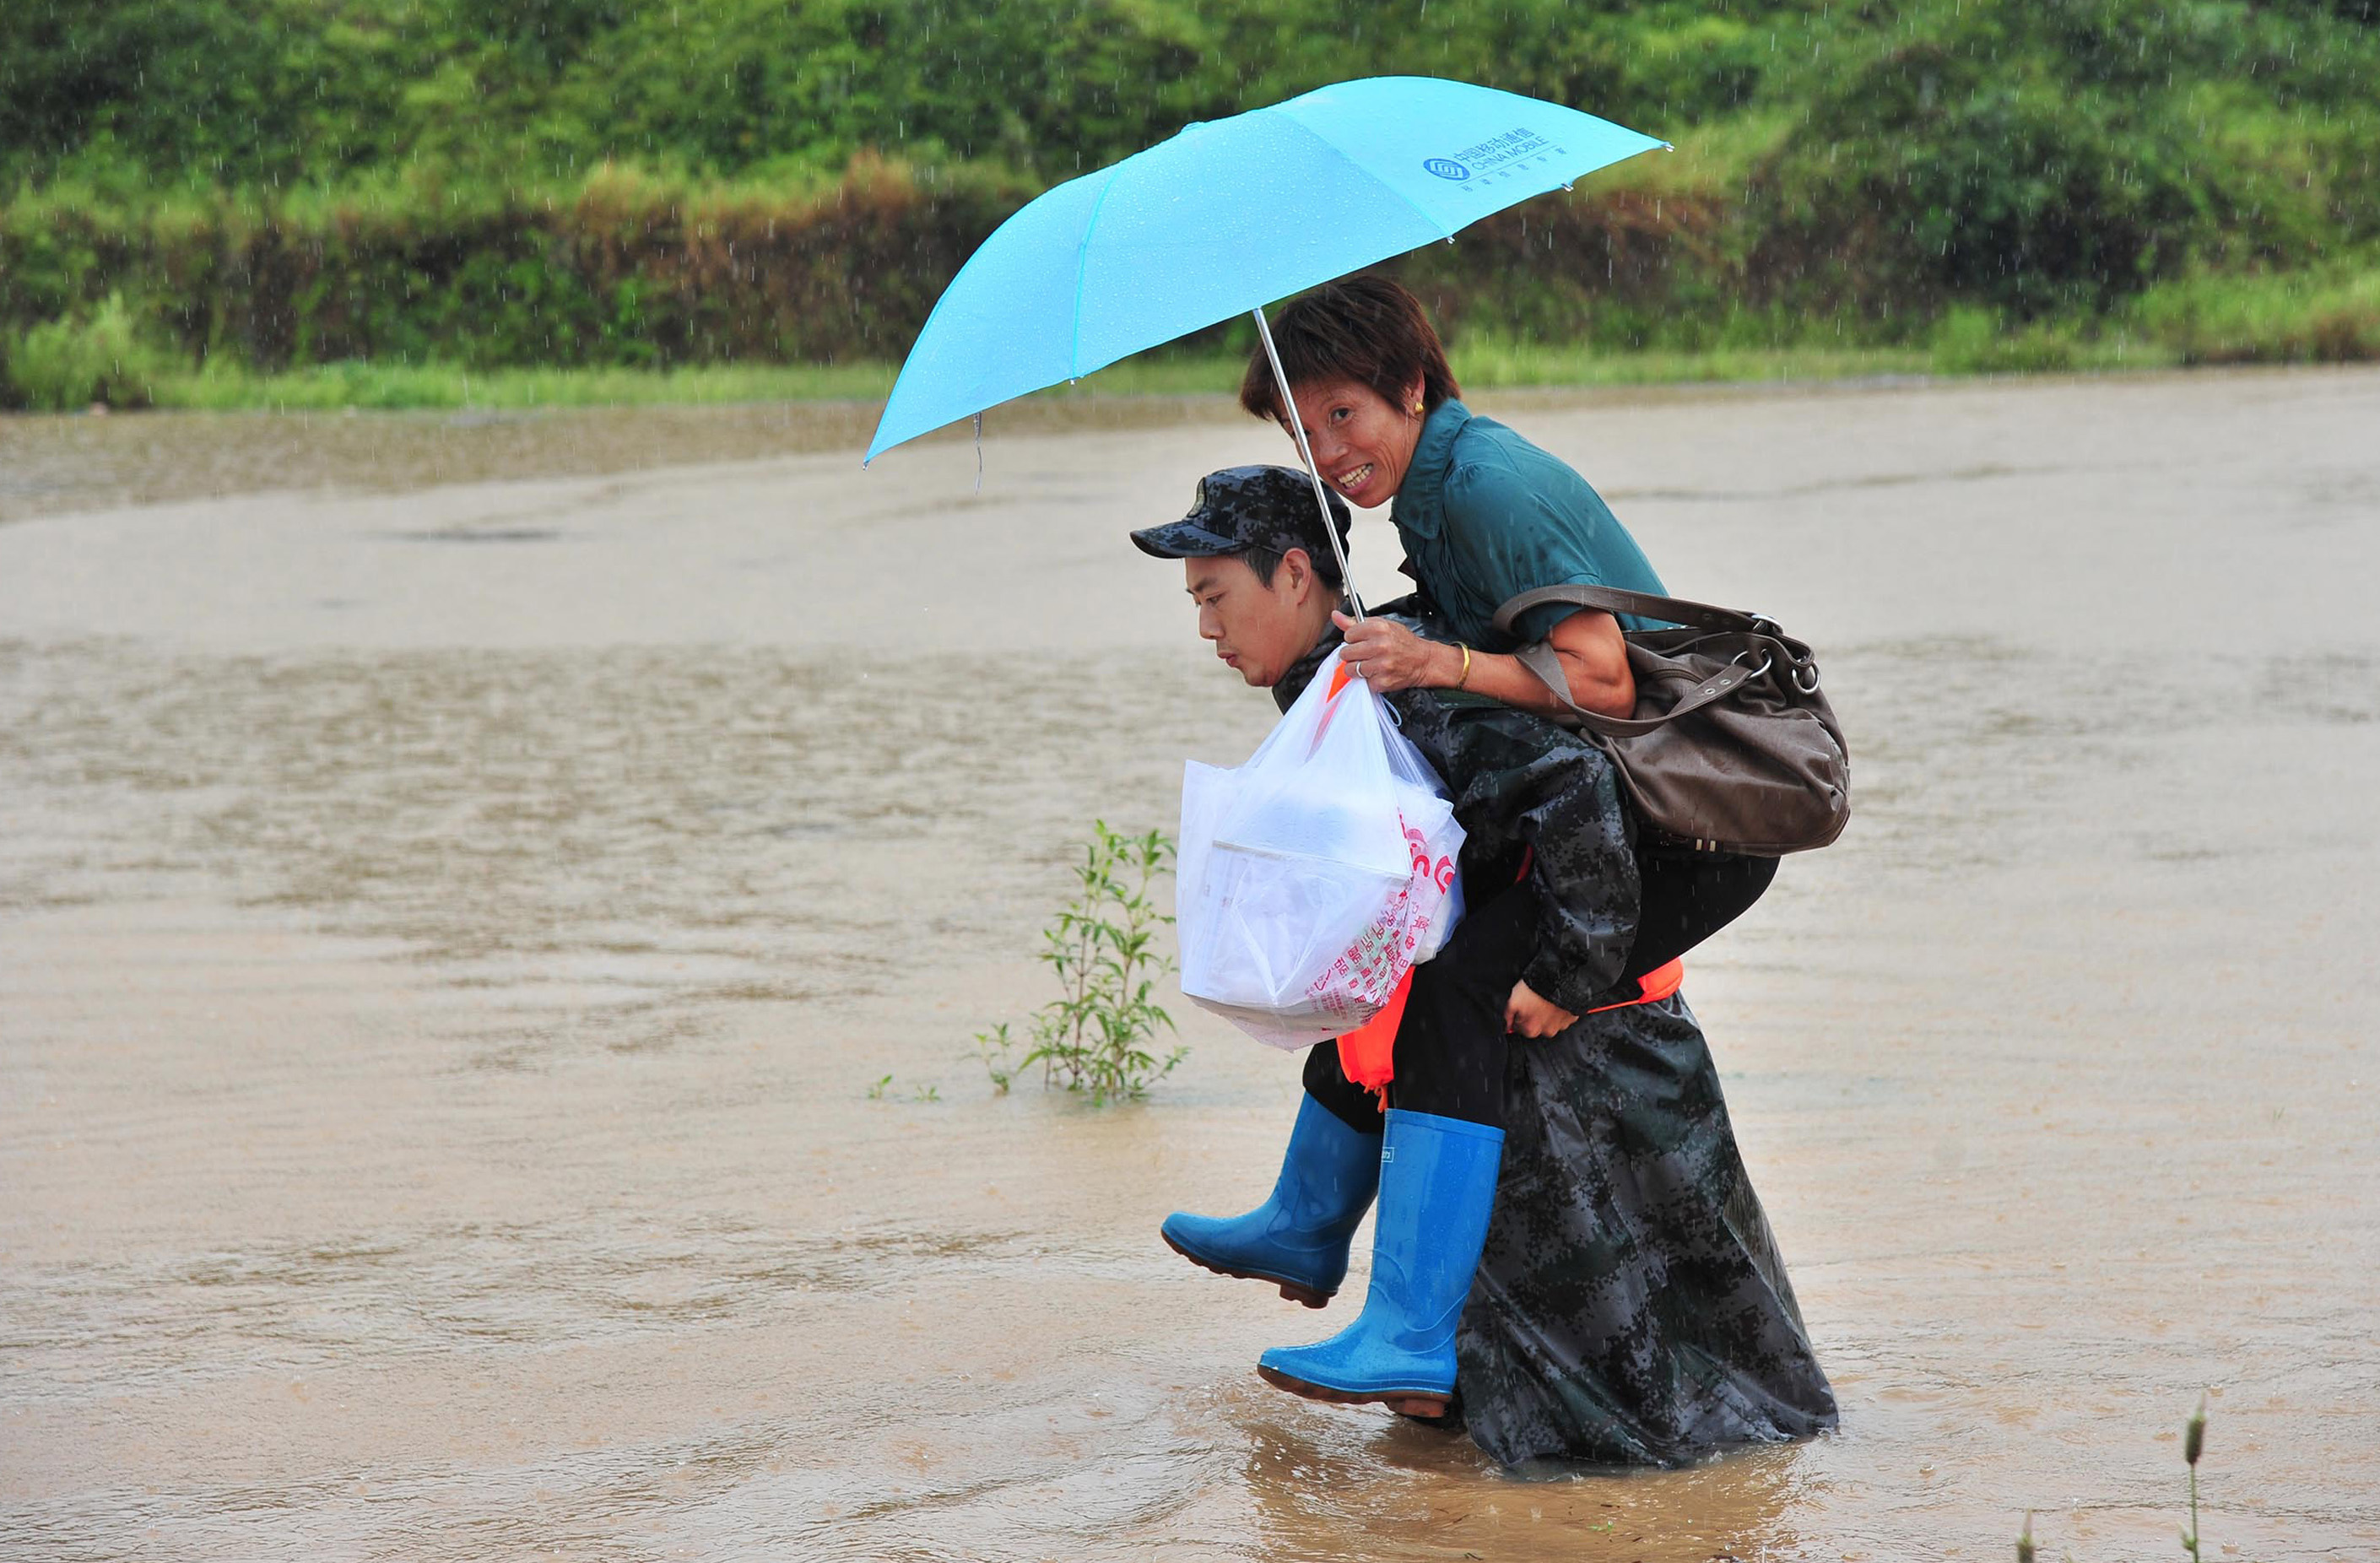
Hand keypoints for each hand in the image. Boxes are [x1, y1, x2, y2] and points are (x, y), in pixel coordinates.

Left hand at [1333, 611, 1460, 691]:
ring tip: (1370, 664)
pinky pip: (1362, 682)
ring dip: (1357, 668)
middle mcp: (1380, 646)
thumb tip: (1336, 616)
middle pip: (1346, 653)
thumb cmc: (1403, 643)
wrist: (1423, 661)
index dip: (1353, 639)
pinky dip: (1368, 679)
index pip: (1348, 634)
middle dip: (1353, 654)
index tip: (1362, 641)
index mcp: (1379, 628)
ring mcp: (1381, 665)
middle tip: (1365, 654)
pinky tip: (1378, 673)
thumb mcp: (1382, 626)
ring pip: (1350, 669)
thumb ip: (1355, 623)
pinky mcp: (1382, 681)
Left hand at [1504, 979, 1578, 1038]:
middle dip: (1533, 1016)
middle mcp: (1547, 1031)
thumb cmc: (1536, 988)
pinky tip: (1555, 1000)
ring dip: (1547, 1013)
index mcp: (1531, 1030)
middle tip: (1534, 1001)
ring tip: (1545, 999)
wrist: (1559, 979)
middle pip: (1536, 1026)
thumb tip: (1506, 1026)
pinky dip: (1559, 1009)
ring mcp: (1561, 1024)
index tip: (1521, 1007)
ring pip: (1550, 1021)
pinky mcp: (1572, 1016)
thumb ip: (1508, 1016)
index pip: (1520, 1028)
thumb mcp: (1513, 1001)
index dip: (1518, 1017)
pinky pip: (1563, 1015)